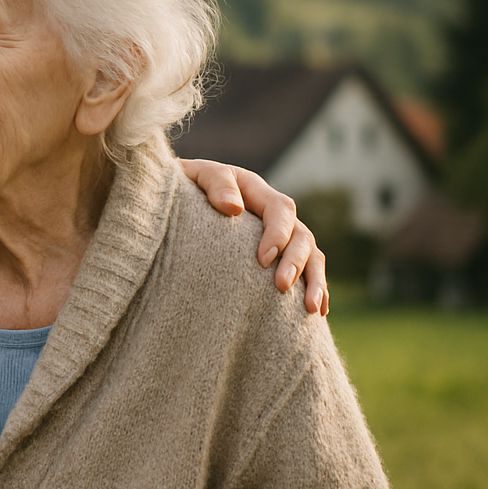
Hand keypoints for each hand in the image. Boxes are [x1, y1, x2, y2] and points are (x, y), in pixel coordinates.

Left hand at [180, 159, 327, 314]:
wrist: (170, 199)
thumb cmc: (182, 187)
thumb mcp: (194, 176)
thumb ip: (214, 183)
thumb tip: (233, 207)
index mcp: (255, 190)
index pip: (280, 210)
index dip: (277, 234)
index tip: (263, 260)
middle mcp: (271, 213)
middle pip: (301, 235)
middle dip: (296, 262)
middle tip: (281, 287)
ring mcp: (277, 235)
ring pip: (311, 256)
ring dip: (315, 281)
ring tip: (312, 309)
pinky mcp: (276, 257)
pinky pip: (306, 273)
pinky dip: (316, 290)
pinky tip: (317, 313)